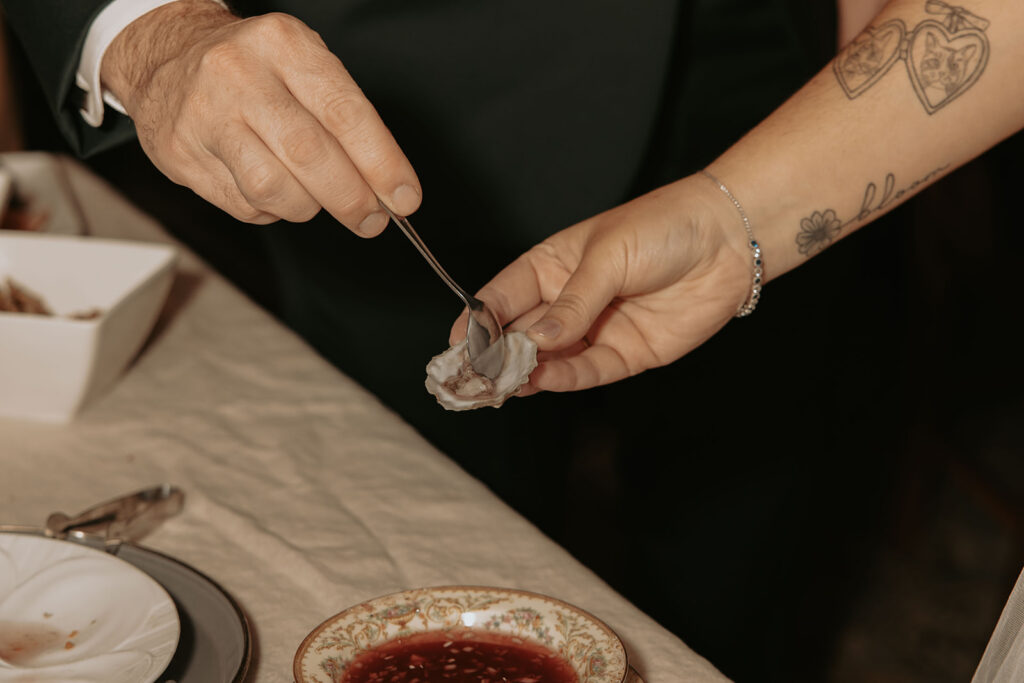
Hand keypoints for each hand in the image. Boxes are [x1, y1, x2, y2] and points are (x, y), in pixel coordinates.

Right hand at [101, 0, 419, 233]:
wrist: (168, 58)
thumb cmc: (256, 69)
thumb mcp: (305, 66)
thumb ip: (347, 121)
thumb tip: (388, 188)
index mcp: (282, 44)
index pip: (344, 113)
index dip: (381, 163)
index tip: (405, 197)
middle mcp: (238, 74)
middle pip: (309, 155)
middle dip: (351, 198)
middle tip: (370, 218)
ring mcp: (203, 114)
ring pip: (273, 189)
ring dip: (306, 207)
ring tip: (312, 196)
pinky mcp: (180, 154)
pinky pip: (243, 205)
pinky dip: (270, 209)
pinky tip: (270, 188)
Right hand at [452, 175, 753, 393]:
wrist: (727, 240)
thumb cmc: (663, 227)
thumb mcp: (607, 256)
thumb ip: (572, 303)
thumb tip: (537, 340)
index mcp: (552, 265)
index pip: (502, 297)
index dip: (476, 321)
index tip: (454, 346)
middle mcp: (568, 301)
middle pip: (520, 334)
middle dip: (494, 357)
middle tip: (469, 380)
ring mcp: (595, 329)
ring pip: (550, 360)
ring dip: (525, 374)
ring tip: (499, 387)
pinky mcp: (625, 353)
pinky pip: (588, 371)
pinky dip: (564, 379)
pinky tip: (542, 381)